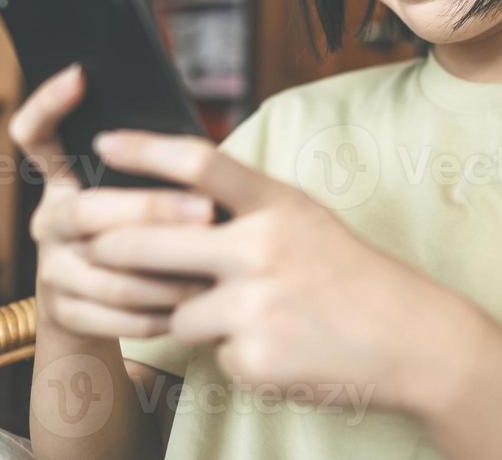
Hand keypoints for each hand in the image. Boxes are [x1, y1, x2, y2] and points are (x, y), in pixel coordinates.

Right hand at [10, 66, 218, 337]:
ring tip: (210, 269)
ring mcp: (49, 268)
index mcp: (66, 181)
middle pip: (88, 210)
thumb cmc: (144, 238)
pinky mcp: (61, 312)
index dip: (49, 103)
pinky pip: (109, 317)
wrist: (99, 314)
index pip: (35, 134)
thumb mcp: (140, 198)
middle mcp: (49, 220)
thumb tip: (207, 152)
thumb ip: (154, 174)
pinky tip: (190, 309)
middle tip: (206, 210)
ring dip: (162, 273)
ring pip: (104, 271)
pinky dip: (153, 314)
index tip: (80, 75)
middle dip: (151, 210)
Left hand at [84, 131, 489, 416]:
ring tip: (247, 314)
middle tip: (91, 248)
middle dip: (110, 247)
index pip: (198, 163)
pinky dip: (231, 353)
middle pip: (151, 239)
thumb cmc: (353, 276)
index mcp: (277, 203)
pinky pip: (211, 355)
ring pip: (175, 310)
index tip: (104, 144)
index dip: (143, 150)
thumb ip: (248, 211)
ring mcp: (254, 304)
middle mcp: (261, 246)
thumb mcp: (306, 221)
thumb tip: (176, 210)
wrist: (410, 339)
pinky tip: (275, 345)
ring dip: (189, 316)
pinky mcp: (252, 358)